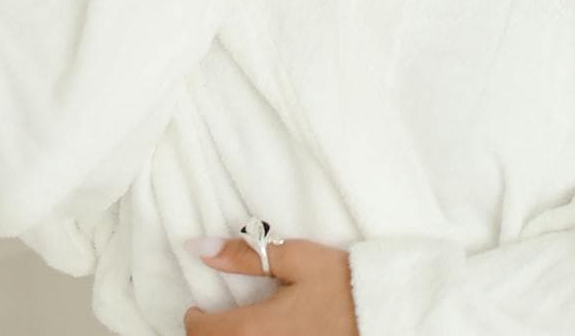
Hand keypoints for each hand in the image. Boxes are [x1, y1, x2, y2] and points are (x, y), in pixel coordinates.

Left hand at [181, 236, 356, 335]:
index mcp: (254, 327)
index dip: (195, 317)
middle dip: (208, 334)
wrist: (380, 312)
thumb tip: (201, 247)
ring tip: (239, 327)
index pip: (200, 331)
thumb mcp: (296, 258)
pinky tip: (264, 334)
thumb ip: (245, 255)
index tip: (200, 306)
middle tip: (216, 318)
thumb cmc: (341, 283)